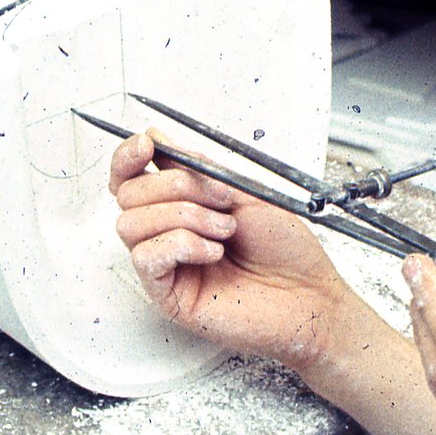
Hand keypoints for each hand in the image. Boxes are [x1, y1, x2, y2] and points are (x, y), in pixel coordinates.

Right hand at [109, 131, 356, 370]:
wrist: (308, 293)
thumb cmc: (285, 248)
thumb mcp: (243, 191)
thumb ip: (197, 167)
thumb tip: (158, 139)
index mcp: (182, 205)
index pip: (130, 177)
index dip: (128, 156)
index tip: (148, 144)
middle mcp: (167, 233)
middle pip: (128, 195)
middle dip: (175, 186)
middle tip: (222, 200)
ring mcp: (165, 265)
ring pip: (130, 224)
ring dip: (183, 216)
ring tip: (224, 230)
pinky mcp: (166, 295)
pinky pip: (145, 257)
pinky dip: (181, 245)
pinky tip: (212, 253)